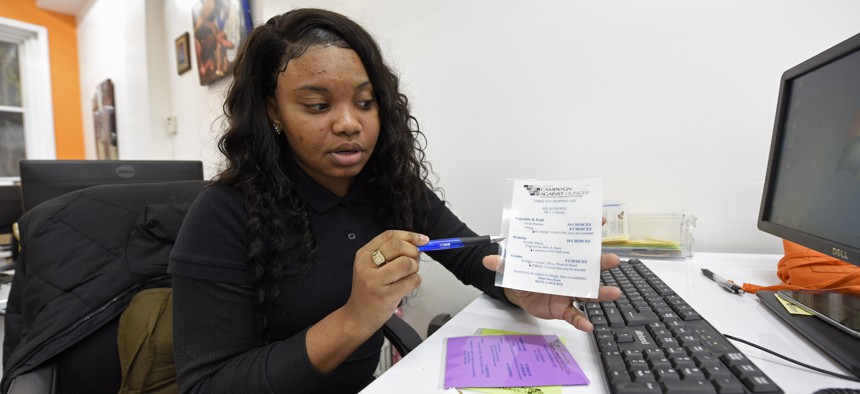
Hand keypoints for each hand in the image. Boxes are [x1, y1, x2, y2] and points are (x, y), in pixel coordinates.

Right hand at [341, 230, 428, 335]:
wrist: (358, 316)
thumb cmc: (369, 290)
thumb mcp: (372, 267)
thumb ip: (391, 254)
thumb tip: (418, 244)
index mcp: (363, 254)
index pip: (389, 236)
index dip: (409, 236)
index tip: (423, 240)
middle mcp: (367, 265)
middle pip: (398, 246)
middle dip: (413, 252)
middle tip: (413, 261)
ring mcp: (375, 281)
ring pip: (406, 263)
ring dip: (414, 268)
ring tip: (409, 275)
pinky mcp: (386, 295)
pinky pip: (411, 281)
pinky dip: (415, 281)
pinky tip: (407, 285)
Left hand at [481, 216, 620, 331]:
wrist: (518, 293)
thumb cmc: (523, 273)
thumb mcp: (512, 265)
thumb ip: (503, 263)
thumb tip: (487, 259)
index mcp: (560, 258)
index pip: (577, 242)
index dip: (589, 232)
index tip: (600, 221)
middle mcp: (569, 273)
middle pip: (588, 267)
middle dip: (601, 263)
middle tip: (613, 259)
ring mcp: (569, 291)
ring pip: (589, 292)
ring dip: (602, 292)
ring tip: (615, 292)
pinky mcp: (564, 308)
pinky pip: (575, 315)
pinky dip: (582, 321)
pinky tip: (588, 326)